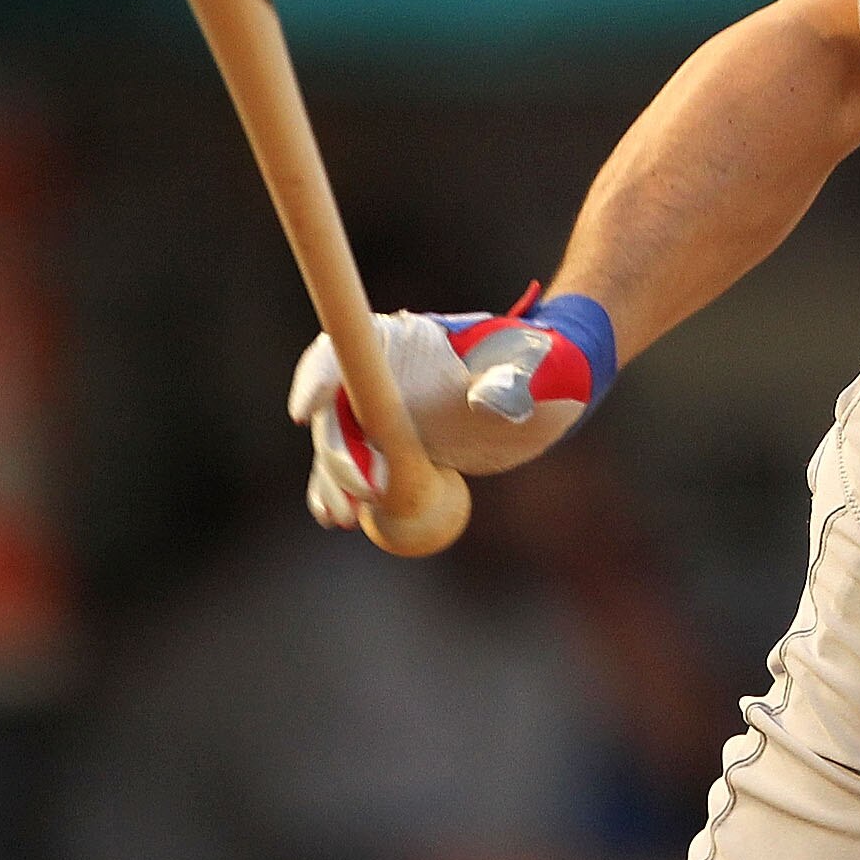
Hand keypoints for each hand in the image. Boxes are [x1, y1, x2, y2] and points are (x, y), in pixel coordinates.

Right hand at [288, 289, 611, 530]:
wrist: (549, 394)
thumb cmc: (545, 367)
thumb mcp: (538, 370)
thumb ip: (514, 381)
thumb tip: (488, 403)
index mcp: (406, 339)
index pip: (346, 348)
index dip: (319, 376)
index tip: (309, 412)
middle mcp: (382, 373)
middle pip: (336, 408)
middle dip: (337, 451)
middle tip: (367, 491)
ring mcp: (381, 410)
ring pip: (336, 445)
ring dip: (333, 480)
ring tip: (344, 518)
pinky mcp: (389, 445)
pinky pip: (353, 469)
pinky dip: (342, 492)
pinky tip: (341, 519)